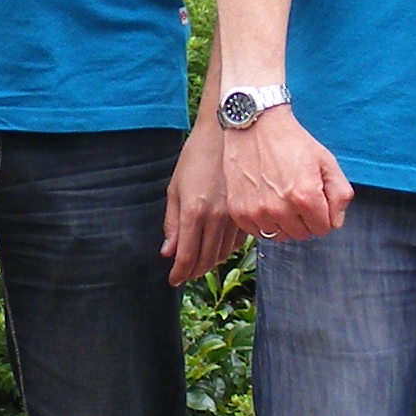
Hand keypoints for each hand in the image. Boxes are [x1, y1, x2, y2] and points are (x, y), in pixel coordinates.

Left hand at [164, 118, 249, 285]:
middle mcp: (216, 218)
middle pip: (205, 259)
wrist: (226, 135)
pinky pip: (237, 243)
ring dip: (209, 263)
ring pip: (222, 254)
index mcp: (194, 211)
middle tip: (184, 275)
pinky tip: (216, 249)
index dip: (179, 273)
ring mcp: (235, 217)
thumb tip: (168, 253)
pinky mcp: (247, 213)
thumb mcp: (175, 188)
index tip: (173, 280)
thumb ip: (172, 223)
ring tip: (198, 264)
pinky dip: (225, 251)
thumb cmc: (196, 158)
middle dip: (193, 271)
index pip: (187, 255)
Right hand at [226, 107, 352, 242]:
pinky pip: (258, 232)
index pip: (323, 229)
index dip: (322, 214)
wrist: (255, 126)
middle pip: (302, 234)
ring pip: (280, 236)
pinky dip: (263, 221)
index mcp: (306, 197)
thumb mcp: (326, 162)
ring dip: (283, 222)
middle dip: (304, 219)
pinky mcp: (239, 212)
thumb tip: (335, 222)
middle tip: (296, 193)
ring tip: (278, 196)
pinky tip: (263, 199)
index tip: (314, 197)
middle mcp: (280, 210)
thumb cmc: (292, 143)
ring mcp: (257, 212)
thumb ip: (341, 195)